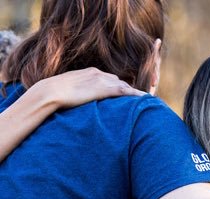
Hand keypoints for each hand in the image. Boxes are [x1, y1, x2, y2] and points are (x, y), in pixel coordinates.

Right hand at [27, 67, 144, 108]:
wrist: (50, 91)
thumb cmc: (53, 93)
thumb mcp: (68, 89)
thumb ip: (78, 91)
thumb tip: (77, 100)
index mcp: (91, 72)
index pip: (110, 79)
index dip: (118, 87)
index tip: (124, 94)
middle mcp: (99, 74)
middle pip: (120, 82)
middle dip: (129, 90)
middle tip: (139, 99)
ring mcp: (103, 80)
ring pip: (125, 86)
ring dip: (134, 94)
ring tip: (146, 101)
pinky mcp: (105, 88)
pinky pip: (126, 91)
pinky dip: (136, 95)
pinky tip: (145, 100)